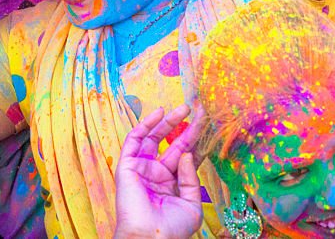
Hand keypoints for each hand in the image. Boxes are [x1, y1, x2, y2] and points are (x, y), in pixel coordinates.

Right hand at [113, 105, 203, 238]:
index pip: (186, 156)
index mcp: (172, 184)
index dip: (196, 140)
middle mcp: (157, 174)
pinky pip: (134, 141)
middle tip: (197, 110)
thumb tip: (187, 154)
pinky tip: (158, 113)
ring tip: (183, 108)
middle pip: (172, 144)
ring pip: (153, 138)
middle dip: (184, 126)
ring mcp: (142, 169)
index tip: (206, 123)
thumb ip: (191, 178)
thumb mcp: (192, 203)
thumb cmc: (172, 229)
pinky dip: (144, 125)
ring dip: (167, 121)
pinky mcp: (127, 166)